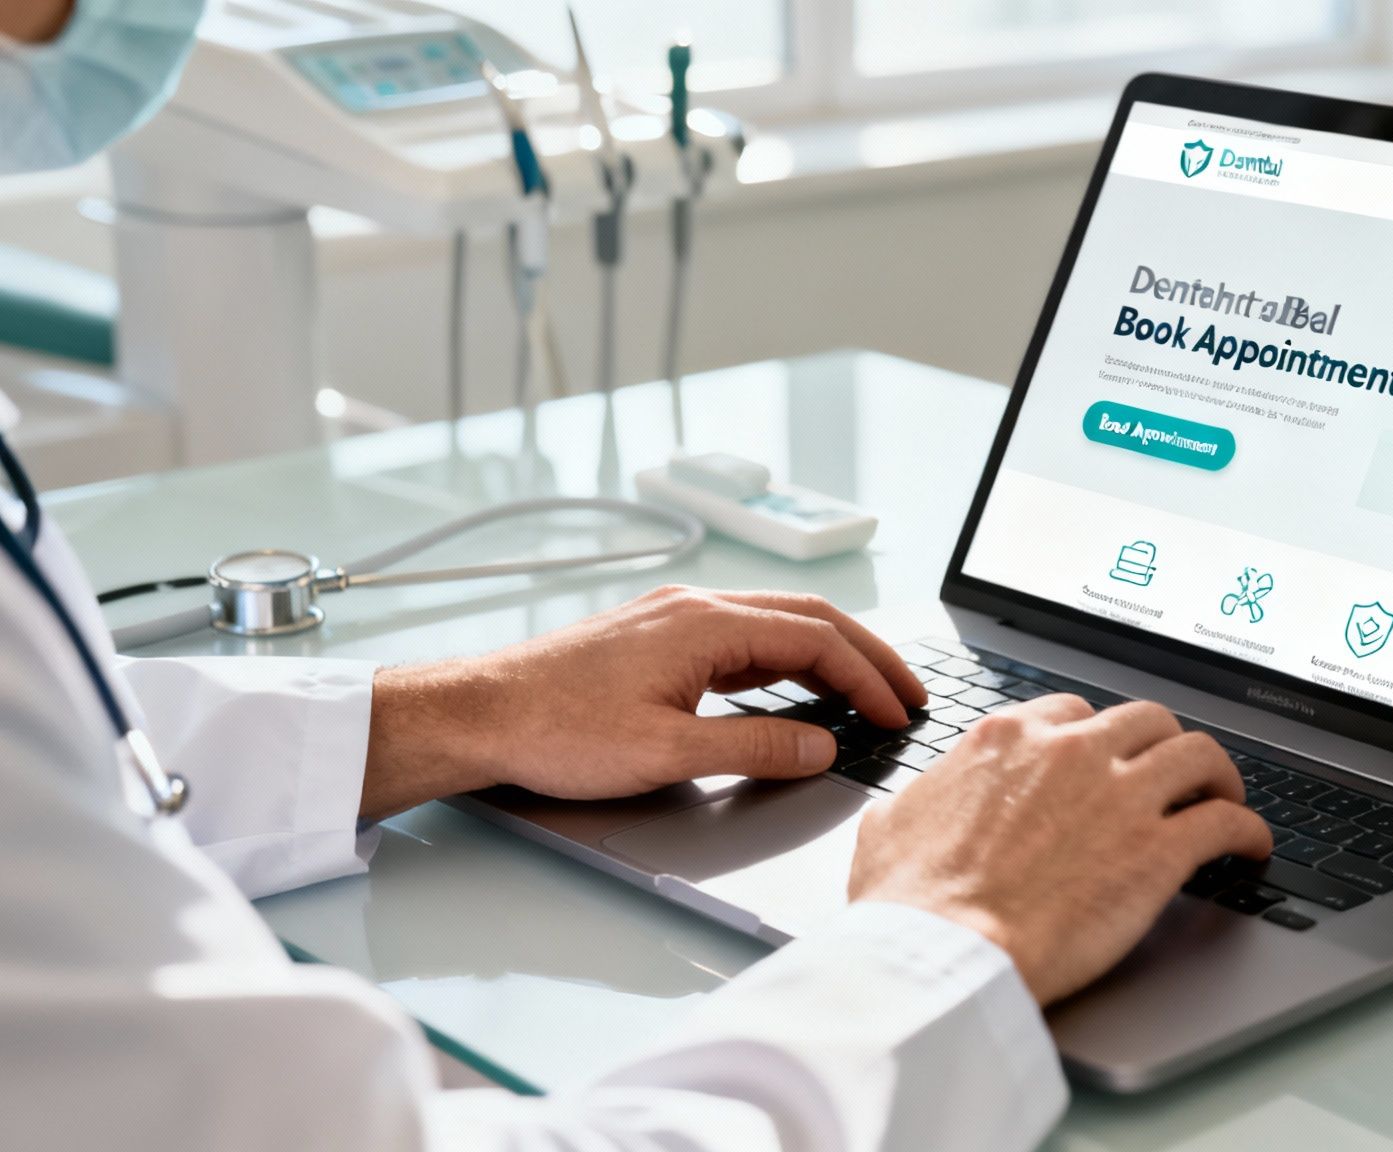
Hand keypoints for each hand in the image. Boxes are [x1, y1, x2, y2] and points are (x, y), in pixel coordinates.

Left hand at [361, 586, 926, 818]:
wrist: (477, 714)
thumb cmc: (554, 729)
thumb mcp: (666, 752)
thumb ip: (754, 746)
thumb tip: (821, 745)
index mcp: (705, 624)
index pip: (815, 641)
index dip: (867, 680)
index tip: (898, 714)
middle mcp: (696, 607)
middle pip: (808, 619)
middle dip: (866, 657)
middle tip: (907, 696)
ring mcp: (675, 618)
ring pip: (777, 624)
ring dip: (829, 655)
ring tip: (865, 692)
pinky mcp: (657, 637)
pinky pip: (744, 637)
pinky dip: (787, 659)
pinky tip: (794, 688)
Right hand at [848, 694, 1271, 1004]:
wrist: (943, 951)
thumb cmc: (910, 902)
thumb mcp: (889, 827)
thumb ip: (913, 801)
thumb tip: (909, 806)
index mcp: (1006, 739)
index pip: (1071, 714)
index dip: (1096, 739)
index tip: (1106, 761)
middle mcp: (1069, 752)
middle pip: (1144, 720)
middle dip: (1162, 744)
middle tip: (1170, 774)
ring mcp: (1119, 795)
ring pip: (1198, 753)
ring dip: (1217, 774)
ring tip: (1224, 797)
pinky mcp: (1158, 850)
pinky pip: (1226, 821)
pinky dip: (1248, 829)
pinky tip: (1252, 847)